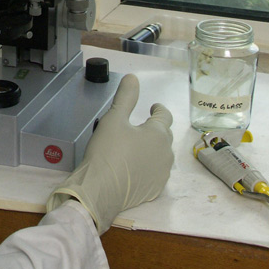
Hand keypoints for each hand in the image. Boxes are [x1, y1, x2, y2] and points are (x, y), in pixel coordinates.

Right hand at [46, 74, 173, 233]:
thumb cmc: (108, 150)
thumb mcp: (113, 119)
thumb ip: (125, 97)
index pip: (165, 116)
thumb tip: (133, 78)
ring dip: (153, 149)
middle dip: (155, 130)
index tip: (153, 107)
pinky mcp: (155, 190)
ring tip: (137, 148)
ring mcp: (162, 174)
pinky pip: (155, 173)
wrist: (101, 190)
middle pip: (164, 136)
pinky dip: (148, 167)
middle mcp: (166, 153)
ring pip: (161, 155)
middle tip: (140, 128)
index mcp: (159, 133)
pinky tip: (136, 168)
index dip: (159, 109)